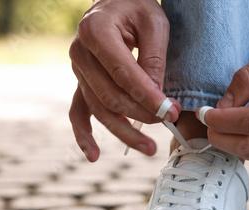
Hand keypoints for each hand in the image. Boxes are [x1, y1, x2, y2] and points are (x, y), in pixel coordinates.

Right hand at [69, 0, 180, 161]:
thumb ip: (154, 59)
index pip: (123, 74)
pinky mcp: (81, 82)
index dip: (147, 97)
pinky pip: (78, 112)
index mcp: (97, 32)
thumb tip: (157, 99)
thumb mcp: (155, 24)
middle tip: (169, 122)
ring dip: (124, 132)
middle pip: (110, 96)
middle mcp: (81, 53)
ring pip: (99, 109)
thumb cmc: (137, 8)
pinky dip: (84, 135)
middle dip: (141, 114)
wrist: (116, 2)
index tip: (170, 111)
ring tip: (150, 148)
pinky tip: (94, 155)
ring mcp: (78, 70)